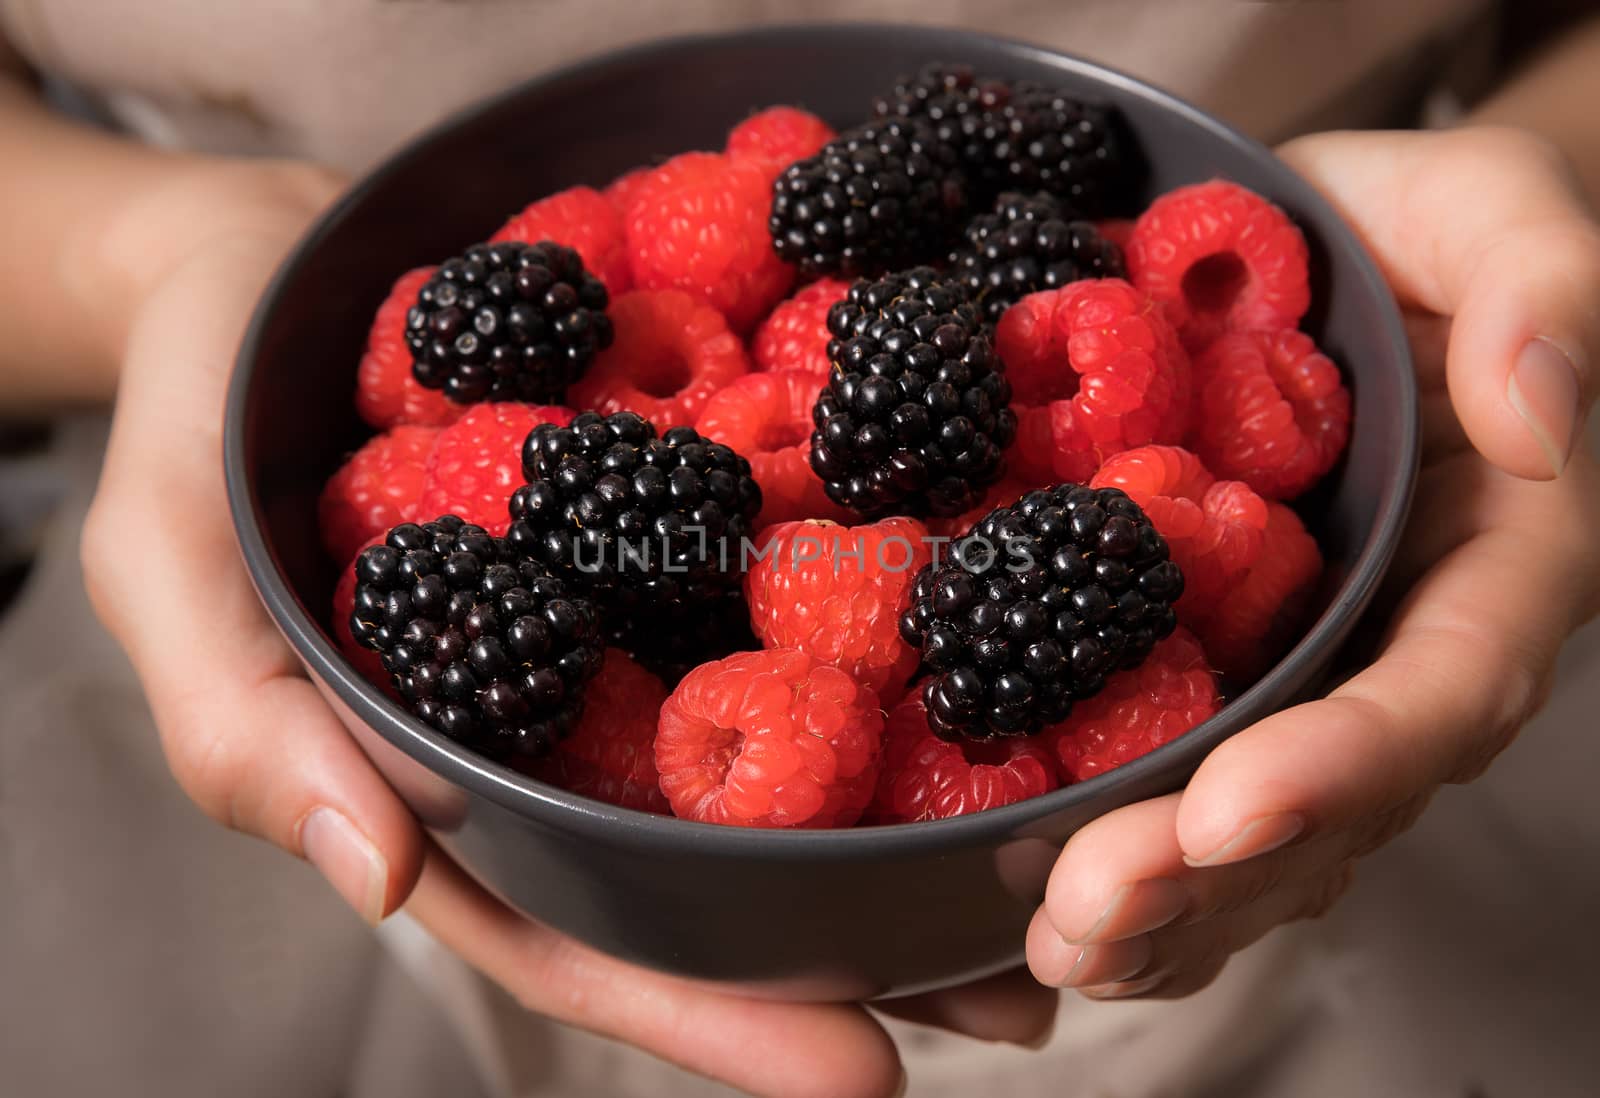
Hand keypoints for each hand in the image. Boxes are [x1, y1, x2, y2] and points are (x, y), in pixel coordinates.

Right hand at [80, 160, 1053, 1097]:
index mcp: (461, 780)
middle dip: (862, 937)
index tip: (861, 1071)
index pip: (587, 929)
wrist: (277, 259)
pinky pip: (791, 570)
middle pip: (722, 862)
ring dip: (913, 803)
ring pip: (782, 737)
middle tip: (1025, 996)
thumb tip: (380, 879)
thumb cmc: (198, 425)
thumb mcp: (174, 574)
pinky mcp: (687, 512)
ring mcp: (639, 621)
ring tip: (1057, 862)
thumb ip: (251, 725)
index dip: (714, 1012)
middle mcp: (574, 722)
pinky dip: (888, 612)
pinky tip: (1000, 637)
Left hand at [1026, 127, 1599, 998]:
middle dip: (1209, 876)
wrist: (1314, 254)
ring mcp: (1300, 676)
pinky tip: (1034, 906)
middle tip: (1090, 917)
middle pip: (1328, 801)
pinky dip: (1116, 859)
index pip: (1439, 688)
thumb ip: (1542, 283)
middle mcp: (1395, 650)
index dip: (1345, 763)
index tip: (1233, 809)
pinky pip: (1177, 788)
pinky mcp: (1209, 670)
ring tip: (1056, 943)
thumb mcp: (1491, 208)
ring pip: (1252, 834)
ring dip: (1156, 907)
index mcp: (1487, 563)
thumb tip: (1538, 415)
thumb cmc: (1409, 232)